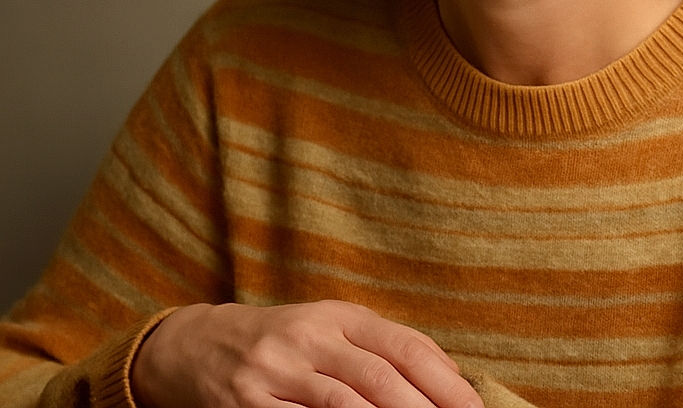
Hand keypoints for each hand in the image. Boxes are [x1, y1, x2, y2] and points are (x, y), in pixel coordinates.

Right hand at [130, 300, 483, 407]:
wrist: (200, 346)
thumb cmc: (286, 341)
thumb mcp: (333, 328)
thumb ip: (384, 346)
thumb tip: (449, 376)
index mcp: (339, 316)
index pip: (403, 345)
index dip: (443, 379)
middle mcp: (309, 338)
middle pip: (378, 377)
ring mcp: (276, 373)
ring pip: (343, 405)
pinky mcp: (248, 407)